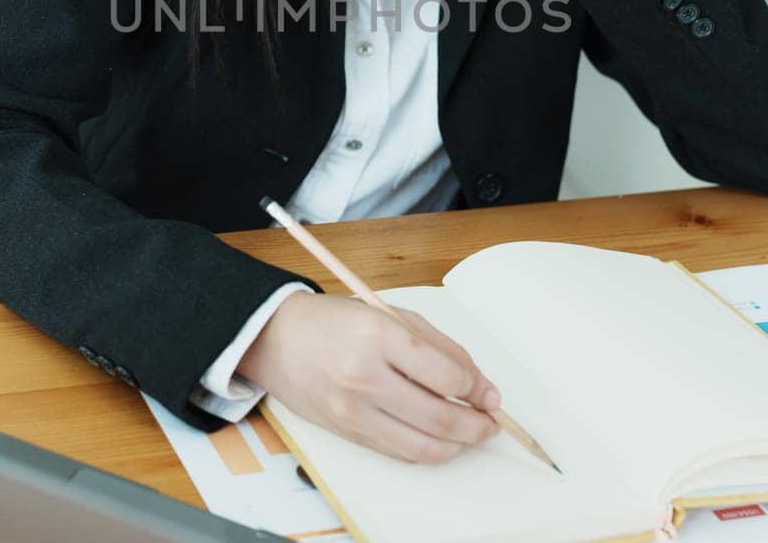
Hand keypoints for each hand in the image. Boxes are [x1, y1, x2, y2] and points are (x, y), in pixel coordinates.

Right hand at [237, 293, 502, 463]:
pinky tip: (438, 436)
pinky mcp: (347, 432)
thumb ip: (438, 346)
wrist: (276, 339)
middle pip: (439, 417)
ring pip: (422, 445)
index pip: (445, 375)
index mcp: (378, 336)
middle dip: (476, 425)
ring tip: (470, 433)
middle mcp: (365, 377)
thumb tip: (478, 385)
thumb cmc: (335, 321)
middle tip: (491, 421)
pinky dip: (427, 449)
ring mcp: (353, 410)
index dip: (477, 388)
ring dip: (457, 444)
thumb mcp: (389, 315)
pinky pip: (399, 451)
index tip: (489, 393)